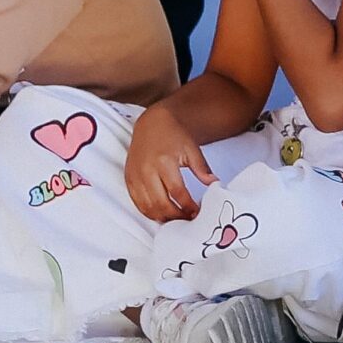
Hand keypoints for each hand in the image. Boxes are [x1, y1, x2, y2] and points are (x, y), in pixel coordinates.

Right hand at [124, 105, 216, 221]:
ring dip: (162, 217)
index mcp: (164, 162)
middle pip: (160, 203)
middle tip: (188, 219)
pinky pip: (137, 202)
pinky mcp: (128, 178)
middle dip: (176, 216)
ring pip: (147, 206)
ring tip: (176, 219)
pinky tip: (161, 213)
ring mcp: (135, 176)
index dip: (188, 206)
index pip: (177, 192)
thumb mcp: (192, 149)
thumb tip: (214, 183)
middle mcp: (146, 170)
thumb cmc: (173, 135)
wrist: (152, 123)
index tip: (197, 212)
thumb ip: (202, 168)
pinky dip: (149, 211)